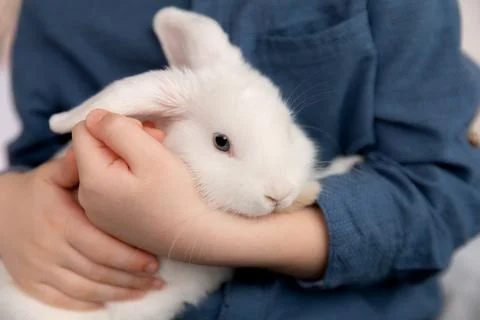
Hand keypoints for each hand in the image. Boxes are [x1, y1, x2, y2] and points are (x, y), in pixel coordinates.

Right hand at [0, 147, 163, 310]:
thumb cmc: (35, 192)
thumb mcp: (52, 175)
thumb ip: (78, 166)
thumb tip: (107, 150)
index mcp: (60, 221)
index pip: (101, 245)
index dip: (129, 256)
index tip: (154, 260)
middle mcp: (50, 249)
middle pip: (98, 270)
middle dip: (131, 277)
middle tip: (157, 278)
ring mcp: (40, 270)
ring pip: (87, 289)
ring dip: (120, 292)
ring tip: (146, 289)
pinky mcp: (33, 284)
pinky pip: (66, 301)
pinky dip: (93, 304)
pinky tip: (116, 299)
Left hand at [71, 109, 210, 258]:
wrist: (190, 236)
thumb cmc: (175, 195)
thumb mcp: (150, 154)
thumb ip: (118, 129)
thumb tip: (95, 117)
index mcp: (92, 179)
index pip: (85, 130)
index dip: (114, 124)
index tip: (144, 134)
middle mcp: (86, 197)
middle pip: (92, 148)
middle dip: (121, 139)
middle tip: (155, 143)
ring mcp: (95, 210)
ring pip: (101, 165)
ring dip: (126, 155)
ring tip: (154, 161)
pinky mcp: (107, 218)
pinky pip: (107, 185)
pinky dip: (125, 174)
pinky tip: (148, 180)